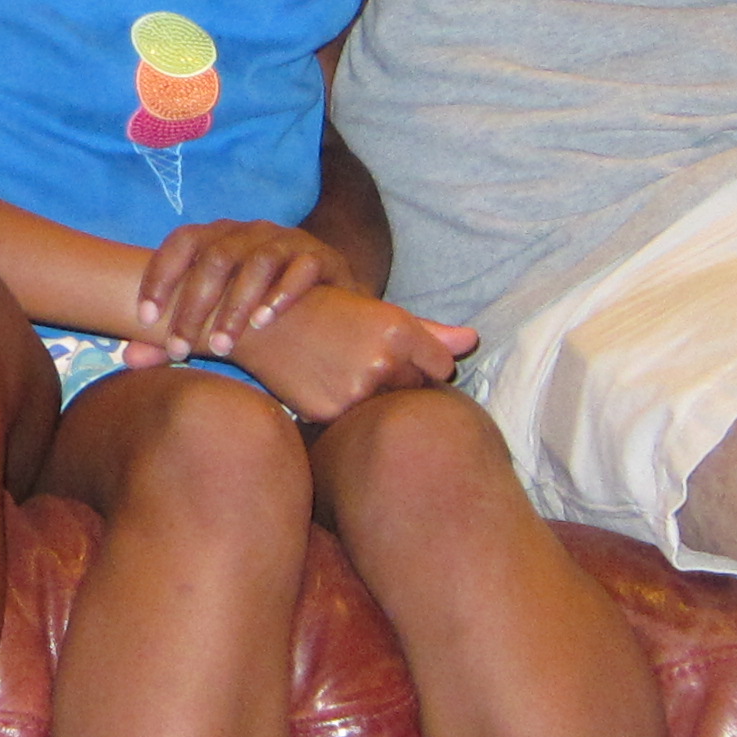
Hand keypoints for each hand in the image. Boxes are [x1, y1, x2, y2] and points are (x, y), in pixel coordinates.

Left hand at [137, 219, 353, 362]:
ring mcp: (287, 241)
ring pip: (258, 262)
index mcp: (219, 237)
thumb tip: (128, 359)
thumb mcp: (215, 320)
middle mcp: (250, 232)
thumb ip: (177, 335)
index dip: (159, 274)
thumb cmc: (257, 309)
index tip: (144, 317)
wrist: (330, 305)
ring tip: (221, 346)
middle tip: (180, 349)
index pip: (182, 241)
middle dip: (194, 305)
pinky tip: (264, 323)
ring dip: (235, 305)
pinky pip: (302, 268)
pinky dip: (282, 294)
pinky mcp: (321, 258)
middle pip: (216, 257)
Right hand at [231, 283, 479, 425]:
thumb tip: (474, 339)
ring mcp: (355, 391)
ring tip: (344, 373)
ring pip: (387, 409)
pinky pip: (355, 424)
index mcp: (398, 330)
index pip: (442, 366)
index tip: (397, 354)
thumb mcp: (376, 312)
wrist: (262, 322)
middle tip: (365, 363)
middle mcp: (382, 361)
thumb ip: (429, 332)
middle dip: (400, 383)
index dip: (423, 363)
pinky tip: (326, 388)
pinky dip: (347, 413)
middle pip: (417, 390)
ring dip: (376, 401)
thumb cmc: (326, 312)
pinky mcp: (329, 414)